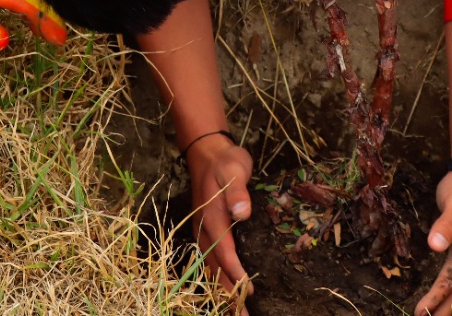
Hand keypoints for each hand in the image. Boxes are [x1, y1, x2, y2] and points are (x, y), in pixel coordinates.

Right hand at [185, 132, 254, 302]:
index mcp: (212, 218)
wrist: (206, 152)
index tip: (247, 289)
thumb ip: (237, 191)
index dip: (235, 272)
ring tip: (235, 312)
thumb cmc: (225, 162)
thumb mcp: (234, 169)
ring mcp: (203, 232)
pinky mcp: (206, 231)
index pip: (224, 252)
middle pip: (215, 267)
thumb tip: (241, 212)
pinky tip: (226, 290)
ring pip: (211, 267)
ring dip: (222, 290)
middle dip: (227, 294)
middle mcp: (204, 229)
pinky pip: (210, 261)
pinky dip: (217, 278)